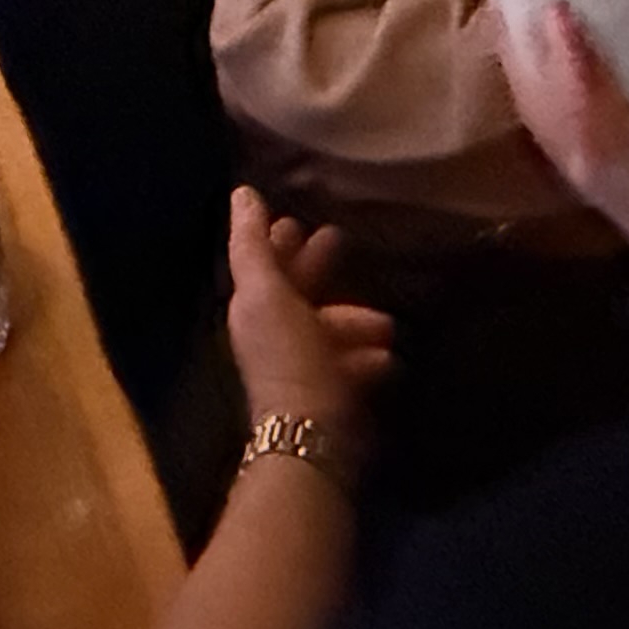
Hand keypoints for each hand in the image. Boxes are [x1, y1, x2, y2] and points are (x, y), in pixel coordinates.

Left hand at [224, 189, 391, 438]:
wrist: (314, 435)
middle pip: (298, 294)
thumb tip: (241, 194)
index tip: (300, 220)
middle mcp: (273, 338)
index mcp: (254, 311)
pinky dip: (367, 358)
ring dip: (356, 320)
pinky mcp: (331, 396)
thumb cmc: (290, 357)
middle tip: (344, 244)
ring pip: (330, 330)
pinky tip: (386, 358)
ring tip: (385, 323)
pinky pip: (352, 366)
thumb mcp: (266, 294)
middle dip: (321, 271)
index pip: (265, 267)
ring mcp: (303, 369)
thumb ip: (252, 245)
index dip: (279, 242)